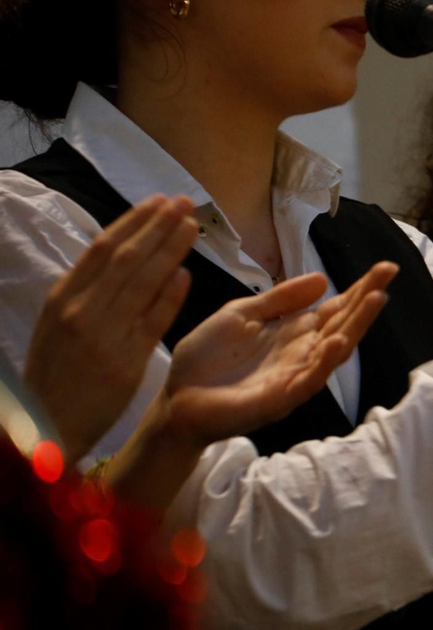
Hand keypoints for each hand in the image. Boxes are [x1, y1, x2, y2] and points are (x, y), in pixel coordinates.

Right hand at [24, 194, 198, 463]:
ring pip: (142, 281)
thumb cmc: (56, 374)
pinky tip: (186, 273)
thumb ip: (88, 294)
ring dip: (170, 249)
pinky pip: (152, 320)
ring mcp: (102, 335)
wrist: (45, 428)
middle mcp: (80, 311)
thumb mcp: (58, 326)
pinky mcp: (124, 361)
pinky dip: (170, 294)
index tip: (157, 202)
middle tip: (184, 202)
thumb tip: (124, 258)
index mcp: (61, 298)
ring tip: (192, 226)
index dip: (133, 221)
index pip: (102, 248)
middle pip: (126, 258)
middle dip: (158, 226)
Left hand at [105, 262, 396, 510]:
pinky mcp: (277, 399)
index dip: (358, 288)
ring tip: (376, 299)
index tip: (384, 267)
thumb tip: (323, 279)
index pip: (334, 308)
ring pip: (334, 350)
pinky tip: (338, 343)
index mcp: (293, 332)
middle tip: (389, 272)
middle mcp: (301, 354)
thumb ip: (280, 299)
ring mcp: (293, 377)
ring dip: (356, 326)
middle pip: (342, 324)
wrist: (174, 399)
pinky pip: (306, 381)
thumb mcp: (241, 314)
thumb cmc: (207, 359)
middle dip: (366, 299)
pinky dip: (324, 363)